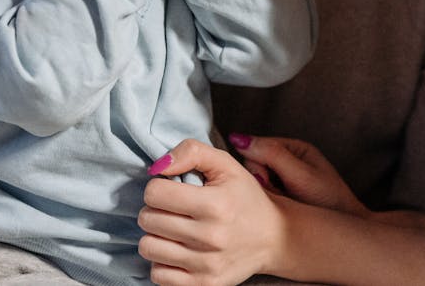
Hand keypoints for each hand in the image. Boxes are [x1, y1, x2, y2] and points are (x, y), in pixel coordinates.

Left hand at [139, 139, 281, 285]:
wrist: (276, 237)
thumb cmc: (246, 198)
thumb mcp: (226, 165)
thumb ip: (191, 152)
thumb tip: (157, 167)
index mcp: (215, 203)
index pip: (155, 193)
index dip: (158, 187)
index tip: (172, 190)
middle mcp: (211, 236)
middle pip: (147, 219)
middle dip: (155, 210)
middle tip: (173, 210)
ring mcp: (206, 264)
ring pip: (148, 247)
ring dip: (156, 236)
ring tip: (174, 230)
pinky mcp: (204, 284)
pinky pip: (158, 275)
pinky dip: (163, 262)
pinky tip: (179, 251)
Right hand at [229, 133, 369, 218]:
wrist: (339, 233)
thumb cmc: (329, 200)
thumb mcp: (302, 175)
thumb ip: (273, 156)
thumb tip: (241, 139)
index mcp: (294, 149)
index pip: (257, 147)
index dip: (258, 166)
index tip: (268, 180)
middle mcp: (286, 162)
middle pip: (253, 166)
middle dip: (263, 182)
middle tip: (281, 194)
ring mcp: (281, 181)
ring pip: (254, 184)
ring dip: (266, 195)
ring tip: (285, 203)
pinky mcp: (278, 199)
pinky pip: (259, 198)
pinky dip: (267, 205)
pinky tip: (282, 210)